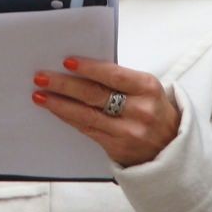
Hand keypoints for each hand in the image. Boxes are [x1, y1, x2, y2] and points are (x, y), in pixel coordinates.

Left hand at [32, 57, 180, 166]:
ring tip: (40, 95)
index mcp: (147, 88)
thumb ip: (120, 80)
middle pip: (94, 95)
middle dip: (64, 85)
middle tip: (42, 77)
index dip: (88, 68)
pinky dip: (69, 118)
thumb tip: (82, 69)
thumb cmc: (154, 110)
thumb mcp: (146, 89)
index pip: (113, 75)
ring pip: (86, 115)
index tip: (67, 62)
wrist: (171, 149)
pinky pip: (87, 130)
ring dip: (59, 104)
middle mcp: (139, 111)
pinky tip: (56, 110)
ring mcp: (128, 132)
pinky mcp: (117, 148)